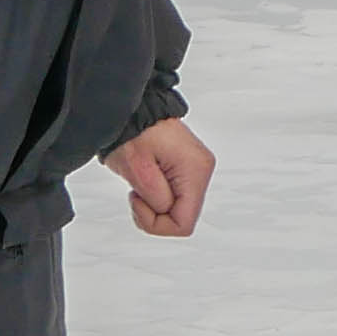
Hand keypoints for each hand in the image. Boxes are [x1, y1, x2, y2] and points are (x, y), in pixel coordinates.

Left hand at [109, 116, 216, 236]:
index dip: (156, 224)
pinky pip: (176, 196)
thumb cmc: (133, 132)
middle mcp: (203, 170)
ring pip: (179, 208)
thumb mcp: (137, 169)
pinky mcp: (189, 168)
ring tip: (141, 184)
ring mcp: (198, 169)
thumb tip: (165, 211)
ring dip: (155, 204)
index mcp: (195, 170)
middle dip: (155, 213)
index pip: (184, 224)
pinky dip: (158, 195)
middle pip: (183, 217)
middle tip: (136, 193)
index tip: (138, 202)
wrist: (133, 111)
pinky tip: (148, 180)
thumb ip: (155, 198)